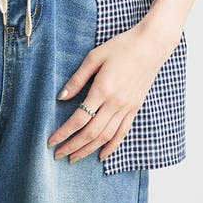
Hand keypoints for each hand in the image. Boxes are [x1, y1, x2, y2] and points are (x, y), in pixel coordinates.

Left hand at [46, 22, 180, 163]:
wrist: (151, 45)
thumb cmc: (121, 46)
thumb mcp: (94, 57)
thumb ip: (77, 79)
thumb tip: (61, 97)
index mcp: (102, 89)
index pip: (79, 119)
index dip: (63, 133)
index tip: (50, 142)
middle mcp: (115, 103)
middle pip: (90, 133)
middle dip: (72, 147)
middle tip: (57, 155)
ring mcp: (127, 107)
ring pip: (105, 137)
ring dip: (88, 150)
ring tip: (74, 157)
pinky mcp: (135, 108)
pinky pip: (122, 133)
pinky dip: (112, 147)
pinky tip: (102, 156)